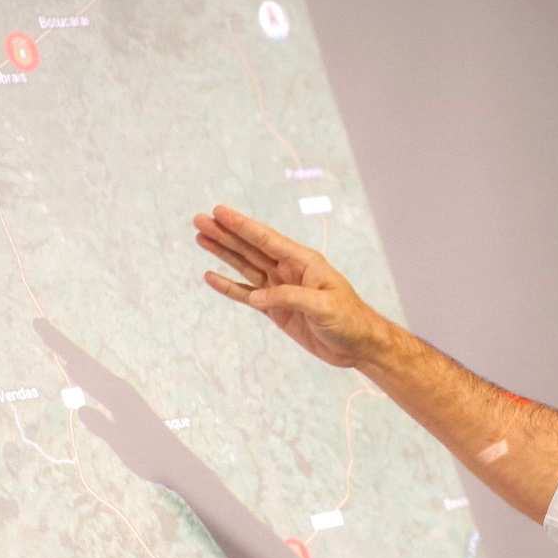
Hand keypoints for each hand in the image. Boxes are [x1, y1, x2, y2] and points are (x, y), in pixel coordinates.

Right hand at [193, 205, 392, 368]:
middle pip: (250, 248)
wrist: (358, 345)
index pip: (266, 239)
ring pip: (245, 266)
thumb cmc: (350, 320)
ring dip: (223, 253)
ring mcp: (280, 289)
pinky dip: (229, 287)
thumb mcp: (324, 306)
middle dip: (225, 234)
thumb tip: (257, 297)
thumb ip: (290, 297)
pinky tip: (211, 277)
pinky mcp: (276, 309)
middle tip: (199, 219)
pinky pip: (247, 295)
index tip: (219, 212)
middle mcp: (289, 270)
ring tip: (201, 238)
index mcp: (303, 262)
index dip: (241, 225)